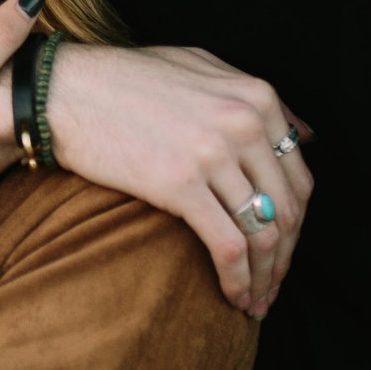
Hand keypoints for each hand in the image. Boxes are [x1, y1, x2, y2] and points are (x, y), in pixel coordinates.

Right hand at [46, 46, 314, 314]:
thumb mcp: (201, 67)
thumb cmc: (124, 80)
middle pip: (287, 210)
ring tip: (254, 301)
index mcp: (256, 97)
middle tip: (271, 287)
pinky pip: (228, 245)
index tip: (281, 252)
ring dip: (264, 277)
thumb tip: (308, 134)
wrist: (62, 90)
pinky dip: (237, 279)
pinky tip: (233, 297)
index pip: (298, 177)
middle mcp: (244, 122)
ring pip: (264, 233)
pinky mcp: (180, 183)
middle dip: (283, 259)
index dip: (295, 225)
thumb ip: (256, 99)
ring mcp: (214, 152)